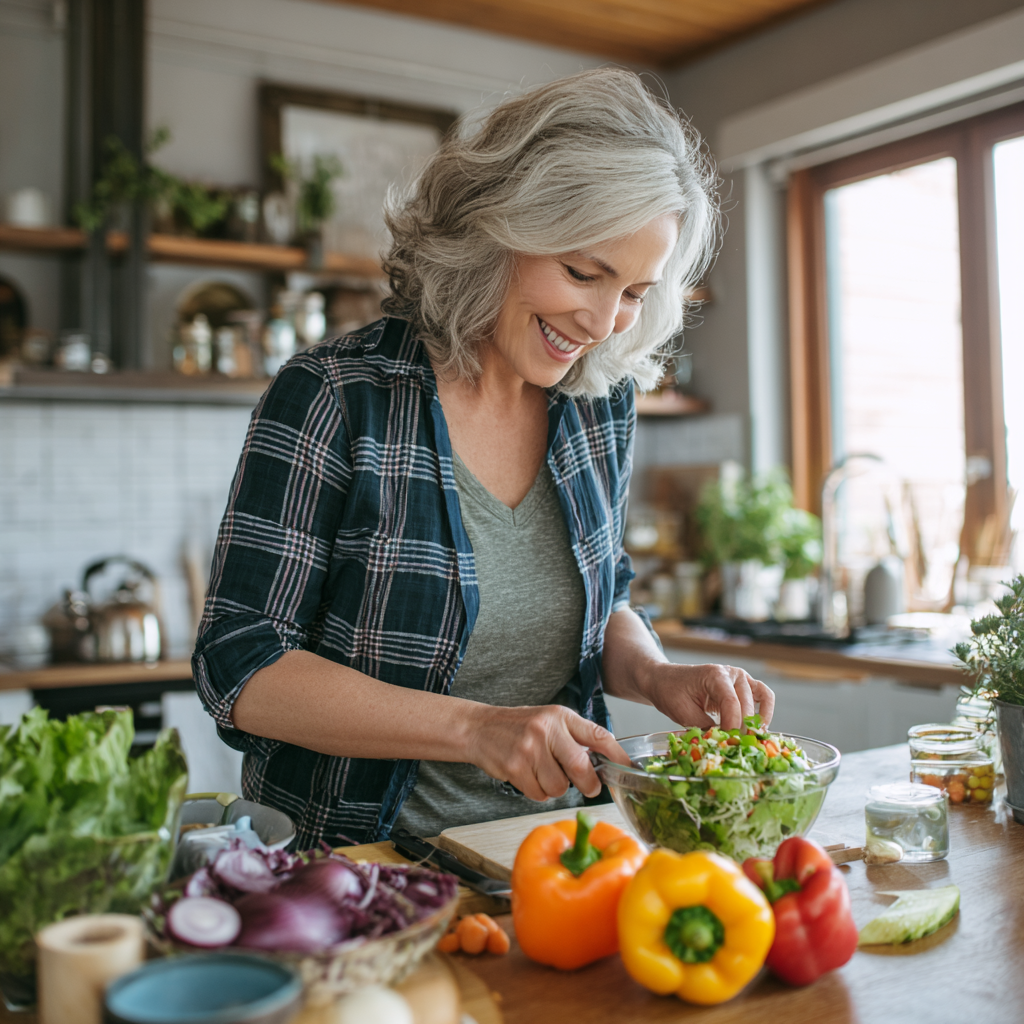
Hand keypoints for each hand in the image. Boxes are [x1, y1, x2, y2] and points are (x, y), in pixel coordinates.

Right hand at [466, 704, 629, 801]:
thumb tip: (603, 761)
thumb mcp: (549, 720)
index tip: (628, 767)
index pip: (597, 735)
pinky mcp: (515, 767)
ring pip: (560, 786)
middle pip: (581, 766)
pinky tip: (528, 777)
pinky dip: (537, 792)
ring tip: (543, 773)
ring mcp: (529, 748)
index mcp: (560, 716)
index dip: (617, 755)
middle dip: (589, 784)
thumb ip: (574, 737)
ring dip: (556, 788)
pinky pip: (539, 794)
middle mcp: (546, 729)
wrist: (479, 728)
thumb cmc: (519, 727)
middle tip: (590, 787)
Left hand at [641, 662, 775, 730]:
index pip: (731, 703)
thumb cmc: (671, 692)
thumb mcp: (683, 713)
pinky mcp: (744, 686)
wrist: (665, 680)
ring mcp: (740, 678)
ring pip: (762, 699)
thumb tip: (723, 743)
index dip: (732, 725)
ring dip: (758, 720)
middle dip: (742, 727)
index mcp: (714, 675)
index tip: (728, 742)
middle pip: (746, 704)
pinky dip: (765, 712)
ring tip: (750, 738)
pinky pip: (764, 696)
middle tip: (735, 745)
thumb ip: (705, 727)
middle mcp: (731, 673)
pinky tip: (759, 728)